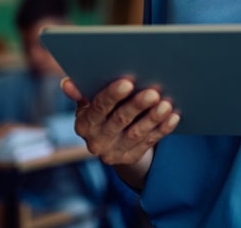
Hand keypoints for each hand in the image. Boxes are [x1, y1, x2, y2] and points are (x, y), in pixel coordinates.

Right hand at [61, 76, 179, 166]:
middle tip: (153, 92)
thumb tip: (67, 83)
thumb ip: (83, 92)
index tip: (128, 82)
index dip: (112, 95)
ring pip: (137, 133)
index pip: (98, 108)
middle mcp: (96, 141)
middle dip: (137, 106)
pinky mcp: (131, 157)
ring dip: (153, 118)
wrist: (111, 141)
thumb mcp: (89, 102)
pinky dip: (163, 128)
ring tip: (166, 104)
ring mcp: (114, 152)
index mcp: (84, 123)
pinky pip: (150, 142)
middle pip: (119, 121)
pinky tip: (173, 116)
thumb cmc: (103, 110)